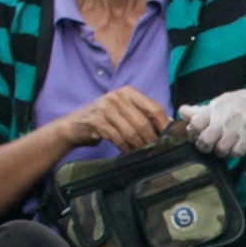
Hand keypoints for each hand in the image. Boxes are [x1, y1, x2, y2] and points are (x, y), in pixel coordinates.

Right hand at [51, 85, 170, 153]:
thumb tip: (170, 125)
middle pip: (144, 123)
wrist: (74, 126)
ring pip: (132, 132)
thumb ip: (144, 115)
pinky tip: (129, 153)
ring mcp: (106, 108)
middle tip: (157, 152)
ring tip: (144, 154)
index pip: (154, 108)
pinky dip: (126, 148)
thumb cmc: (105, 119)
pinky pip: (119, 139)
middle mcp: (117, 97)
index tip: (171, 139)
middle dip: (152, 140)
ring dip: (140, 147)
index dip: (165, 125)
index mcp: (128, 92)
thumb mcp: (125, 112)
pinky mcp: (97, 122)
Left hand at [183, 83, 245, 157]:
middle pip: (205, 140)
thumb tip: (182, 112)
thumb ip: (203, 110)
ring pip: (220, 149)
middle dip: (204, 146)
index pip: (195, 123)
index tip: (197, 134)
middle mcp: (227, 116)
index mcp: (218, 106)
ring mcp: (240, 128)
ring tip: (225, 146)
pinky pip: (236, 152)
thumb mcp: (225, 101)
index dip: (193, 132)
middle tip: (208, 145)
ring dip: (220, 151)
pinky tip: (237, 146)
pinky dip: (234, 153)